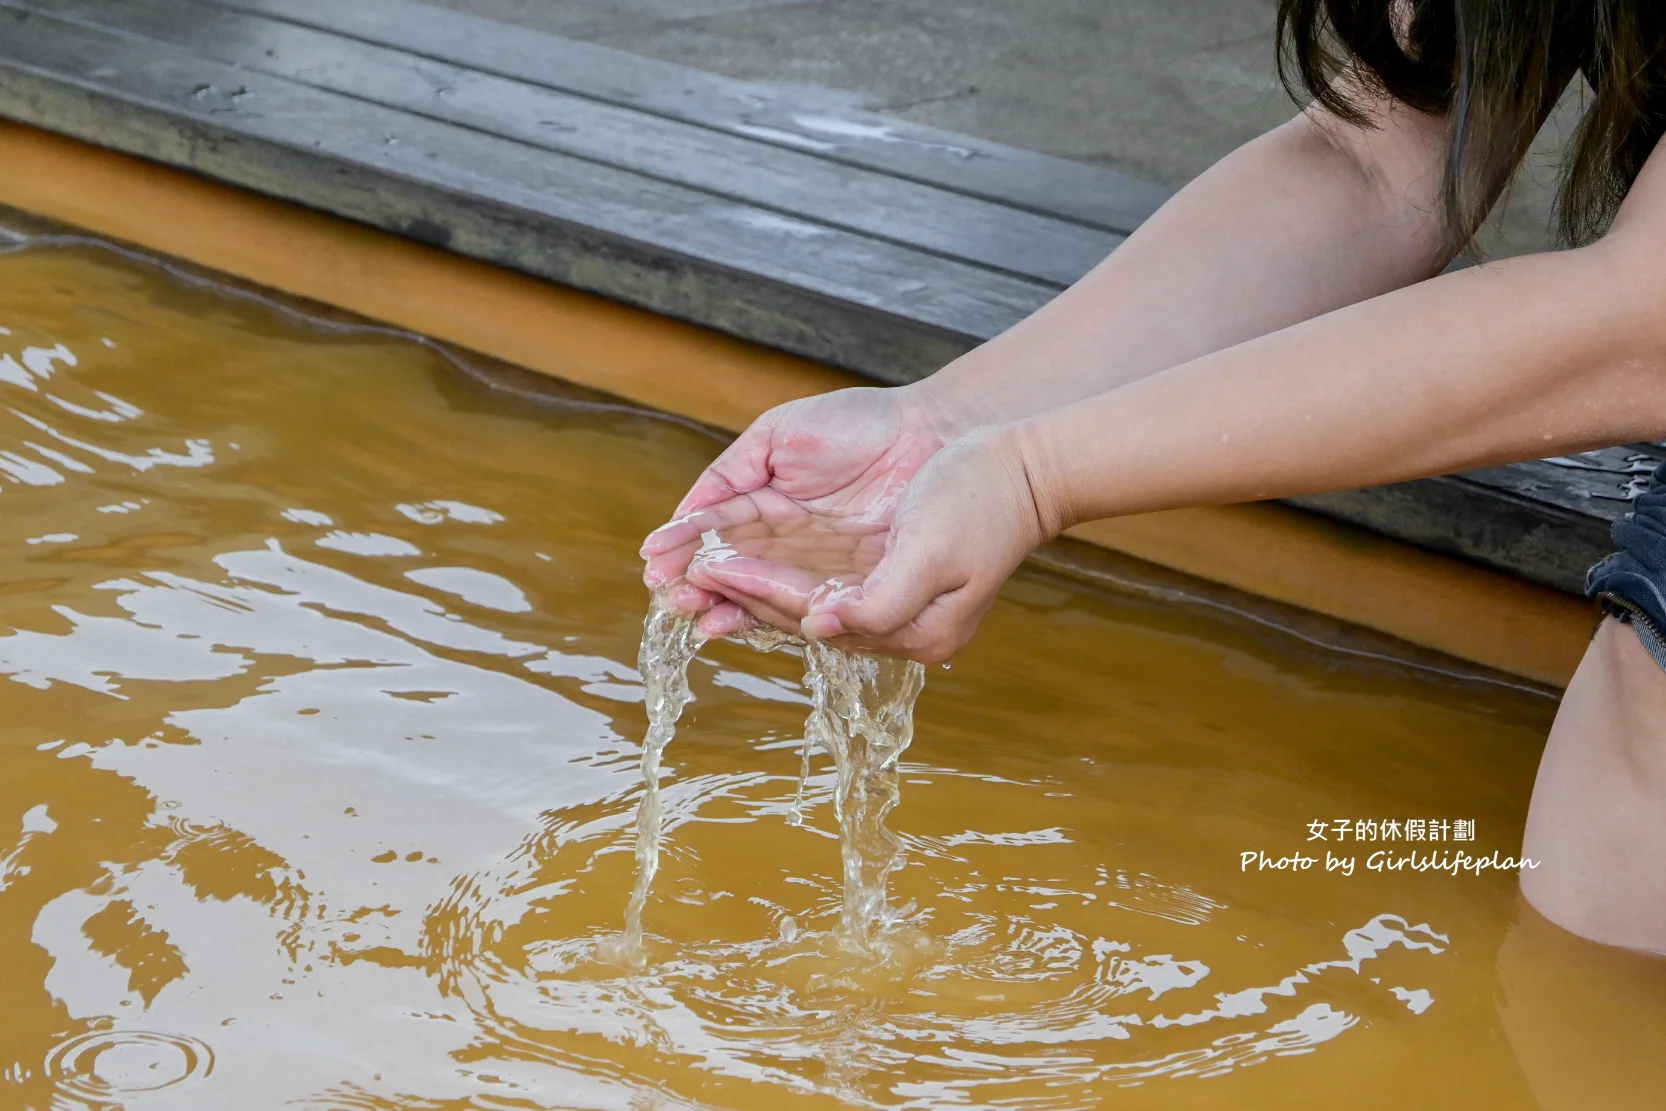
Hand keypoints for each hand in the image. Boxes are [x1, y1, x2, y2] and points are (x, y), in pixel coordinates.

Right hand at [639, 384, 967, 636]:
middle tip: (673, 598)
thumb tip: (683, 515)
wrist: (931, 433)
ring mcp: (819, 567)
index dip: (684, 548)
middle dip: (699, 586)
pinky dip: (776, 613)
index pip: (716, 532)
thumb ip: (729, 472)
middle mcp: (788, 543)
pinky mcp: (852, 587)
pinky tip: (743, 617)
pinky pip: (809, 604)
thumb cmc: (860, 424)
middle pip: (734, 571)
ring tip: (699, 613)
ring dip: (728, 605)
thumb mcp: (778, 436)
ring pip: (764, 592)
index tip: (654, 564)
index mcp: (766, 504)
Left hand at [684, 426, 1052, 662]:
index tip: (710, 570)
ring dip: (740, 587)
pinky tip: (728, 562)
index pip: (814, 616)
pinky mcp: (874, 570)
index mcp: (910, 632)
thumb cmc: (985, 503)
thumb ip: (880, 601)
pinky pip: (809, 575)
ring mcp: (882, 597)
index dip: (758, 593)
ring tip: (684, 579)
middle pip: (797, 613)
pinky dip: (766, 568)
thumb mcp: (936, 553)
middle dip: (735, 597)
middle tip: (674, 582)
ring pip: (795, 596)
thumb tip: (821, 628)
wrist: (1025, 466)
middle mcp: (890, 624)